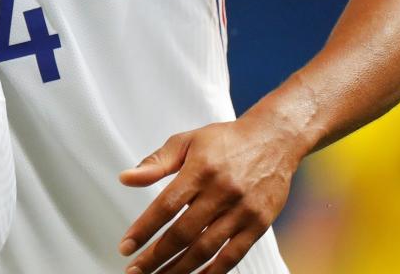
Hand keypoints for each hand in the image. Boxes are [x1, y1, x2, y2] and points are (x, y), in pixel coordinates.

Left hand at [118, 115, 304, 273]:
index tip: (126, 246)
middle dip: (156, 256)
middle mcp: (222, 193)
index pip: (165, 207)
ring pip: (206, 249)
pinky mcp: (259, 224)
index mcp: (200, 171)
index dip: (144, 230)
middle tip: (135, 270)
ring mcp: (242, 211)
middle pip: (183, 233)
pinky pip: (233, 255)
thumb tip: (125, 178)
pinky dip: (213, 271)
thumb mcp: (186, 141)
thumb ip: (155, 163)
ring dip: (179, 268)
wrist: (274, 139)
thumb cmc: (227, 140)